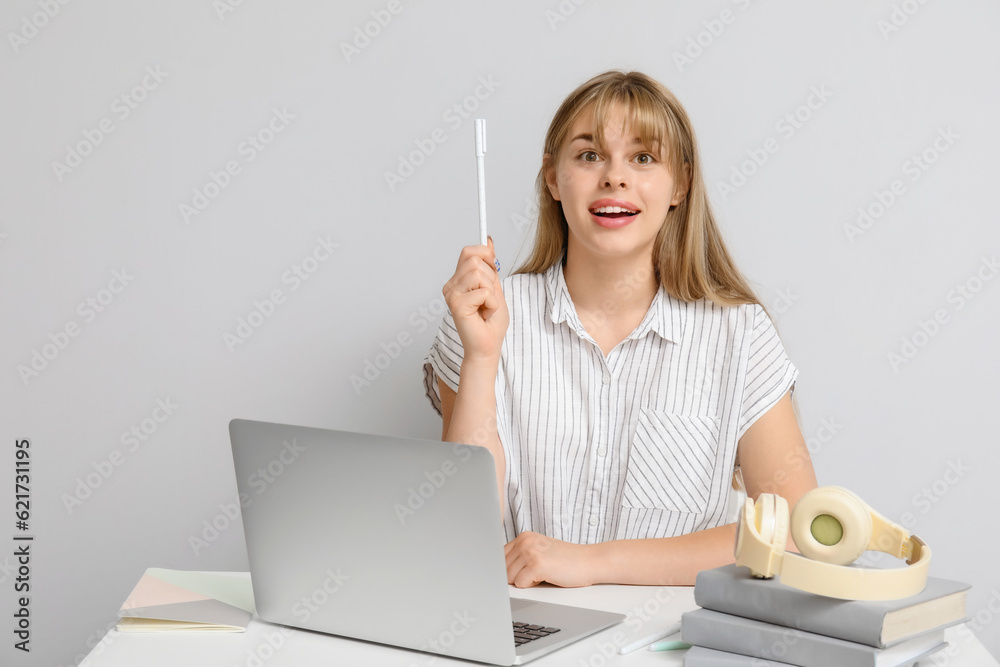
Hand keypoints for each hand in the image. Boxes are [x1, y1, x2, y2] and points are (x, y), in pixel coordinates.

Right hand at [442, 237, 508, 362]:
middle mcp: (451, 286)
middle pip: (474, 259)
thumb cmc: (491, 323)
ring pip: (479, 273)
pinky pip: (484, 292)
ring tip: (486, 307)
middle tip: (489, 297)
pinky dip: (492, 304)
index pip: (469, 252)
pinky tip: (484, 314)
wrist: (487, 348)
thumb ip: (490, 267)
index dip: (485, 255)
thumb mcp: (495, 288)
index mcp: (458, 281)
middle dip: (491, 277)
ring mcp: (452, 294)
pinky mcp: (456, 304)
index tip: (493, 268)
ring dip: (492, 292)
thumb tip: (487, 240)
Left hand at [504, 531, 595, 587]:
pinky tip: (546, 577)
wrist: (589, 561)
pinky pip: (520, 584)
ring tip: (543, 573)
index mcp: (524, 536)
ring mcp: (530, 552)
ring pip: (510, 578)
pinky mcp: (536, 565)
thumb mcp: (540, 551)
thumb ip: (520, 556)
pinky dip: (532, 586)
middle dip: (517, 576)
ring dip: (525, 581)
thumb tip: (498, 571)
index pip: (500, 557)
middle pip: (503, 569)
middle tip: (537, 572)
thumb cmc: (567, 560)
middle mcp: (525, 541)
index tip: (518, 572)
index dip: (509, 569)